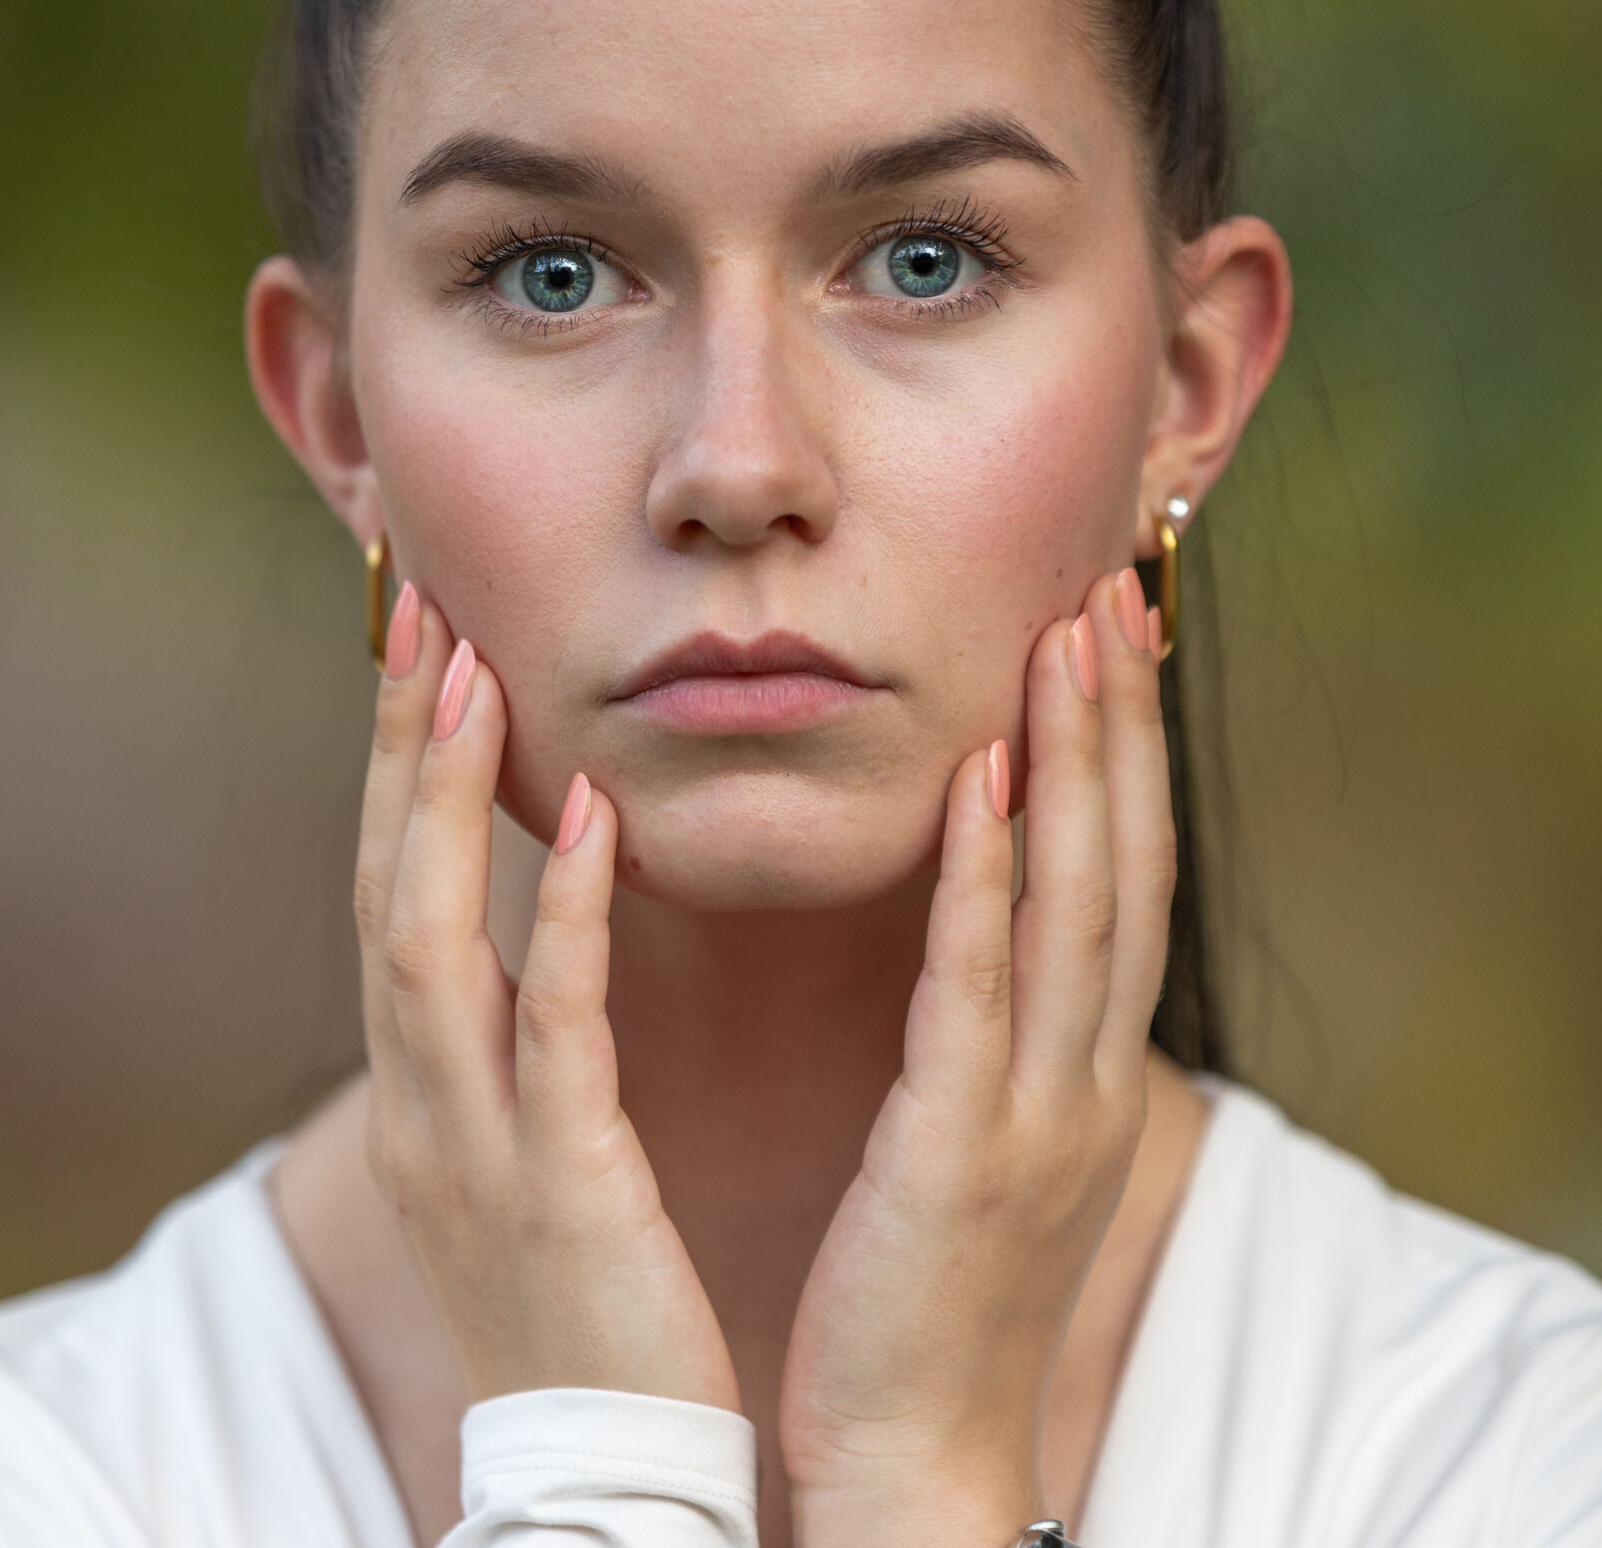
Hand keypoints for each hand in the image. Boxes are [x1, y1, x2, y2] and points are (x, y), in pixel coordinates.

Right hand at [354, 593, 739, 1408]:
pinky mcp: (561, 1186)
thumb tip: (541, 926)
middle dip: (397, 748)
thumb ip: (521, 1038)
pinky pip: (556, 1029)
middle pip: (386, 888)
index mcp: (424, 1092)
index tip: (425, 647)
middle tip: (420, 611)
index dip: (398, 770)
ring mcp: (476, 1146)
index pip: (392, 894)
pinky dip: (567, 918)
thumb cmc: (586, 1303)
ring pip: (433, 941)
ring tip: (471, 673)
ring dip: (446, 800)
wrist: (606, 1484)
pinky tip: (595, 823)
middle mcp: (422, 1104)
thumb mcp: (525, 1154)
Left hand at [778, 567, 1174, 1547]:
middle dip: (1119, 725)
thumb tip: (995, 921)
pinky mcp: (963, 1145)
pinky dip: (987, 876)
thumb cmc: (937, 1287)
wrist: (918, 1452)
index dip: (1128, 753)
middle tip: (1107, 594)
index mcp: (1094, 1072)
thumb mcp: (996, 1139)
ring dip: (1073, 762)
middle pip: (1124, 865)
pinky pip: (979, 987)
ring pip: (1075, 904)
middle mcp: (1090, 1077)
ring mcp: (1040, 1111)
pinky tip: (982, 781)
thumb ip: (1003, 1029)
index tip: (1113, 638)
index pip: (1126, 878)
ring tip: (1062, 639)